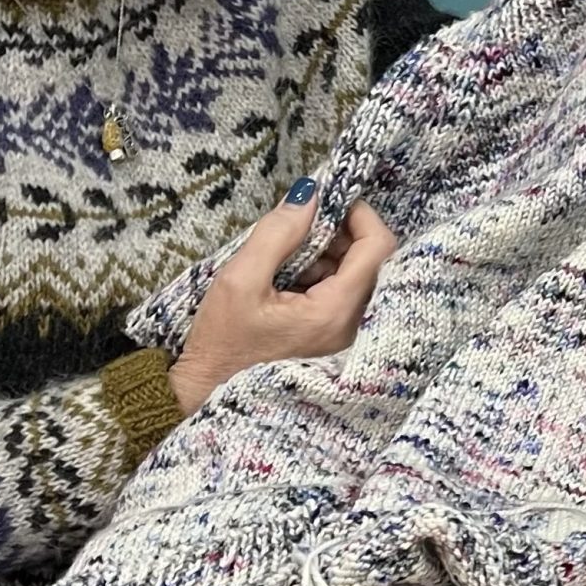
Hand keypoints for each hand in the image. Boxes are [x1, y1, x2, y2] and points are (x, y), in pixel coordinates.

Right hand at [168, 184, 396, 415]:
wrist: (207, 391)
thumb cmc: (221, 342)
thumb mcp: (240, 279)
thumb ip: (277, 233)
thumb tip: (310, 194)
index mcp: (334, 313)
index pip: (378, 249)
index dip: (359, 215)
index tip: (328, 200)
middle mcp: (350, 326)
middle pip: (371, 260)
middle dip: (339, 233)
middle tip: (299, 225)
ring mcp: (344, 333)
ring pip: (356, 273)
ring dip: (327, 252)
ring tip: (284, 256)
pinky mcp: (332, 335)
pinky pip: (341, 290)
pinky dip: (320, 272)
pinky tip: (286, 278)